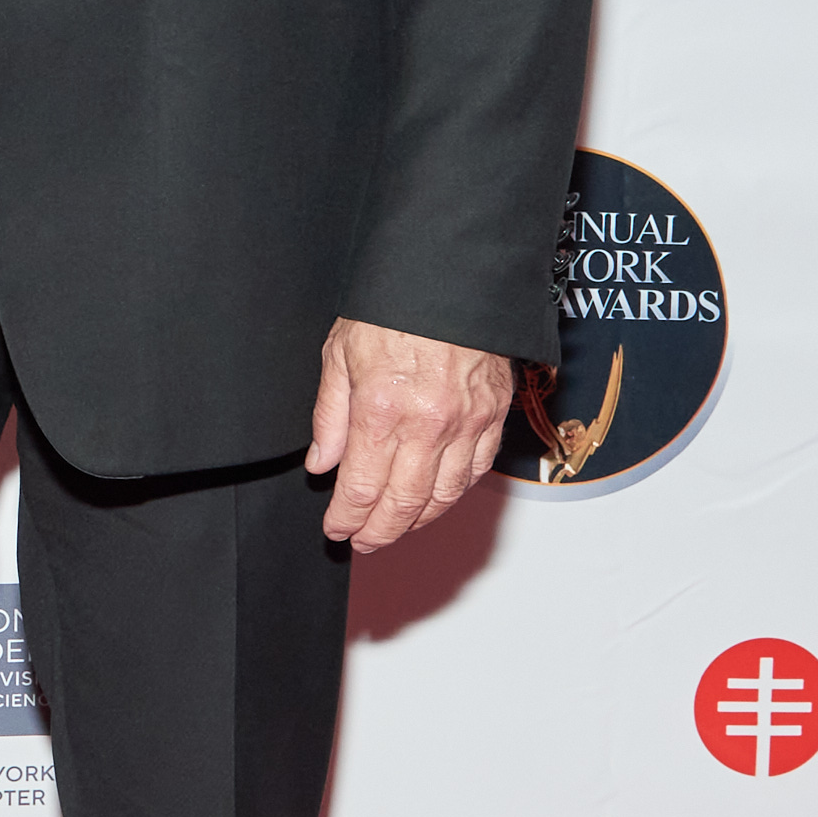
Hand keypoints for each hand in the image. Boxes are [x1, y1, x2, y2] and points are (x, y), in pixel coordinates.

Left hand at [307, 319, 509, 553]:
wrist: (452, 274)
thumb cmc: (393, 305)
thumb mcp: (340, 353)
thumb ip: (330, 416)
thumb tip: (322, 464)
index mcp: (382, 411)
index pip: (361, 490)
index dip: (346, 519)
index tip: (336, 529)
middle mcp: (428, 425)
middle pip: (402, 504)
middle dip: (378, 532)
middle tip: (363, 541)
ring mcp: (467, 423)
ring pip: (443, 496)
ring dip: (416, 521)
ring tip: (394, 528)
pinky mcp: (495, 415)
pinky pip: (476, 471)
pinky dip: (453, 494)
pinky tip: (435, 500)